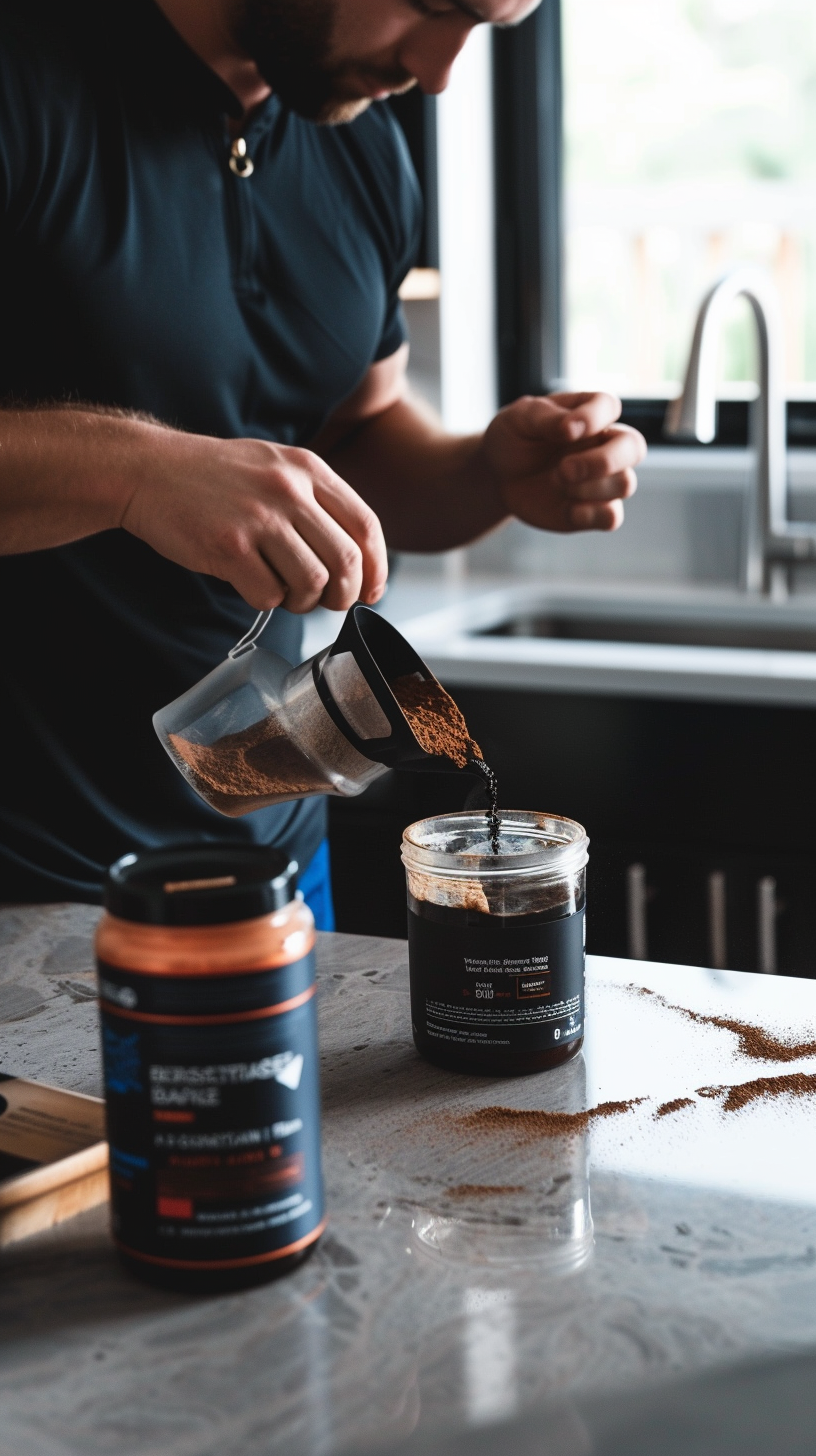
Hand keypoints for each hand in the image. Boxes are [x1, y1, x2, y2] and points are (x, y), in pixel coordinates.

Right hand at [121, 430, 387, 612]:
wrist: (148, 469)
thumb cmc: (211, 476)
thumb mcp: (274, 468)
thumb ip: (314, 502)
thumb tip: (354, 557)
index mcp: (307, 469)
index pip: (366, 525)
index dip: (376, 567)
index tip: (370, 590)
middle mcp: (289, 490)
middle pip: (346, 561)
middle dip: (343, 594)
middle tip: (326, 601)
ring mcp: (259, 518)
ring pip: (312, 582)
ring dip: (303, 601)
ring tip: (284, 592)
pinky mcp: (229, 546)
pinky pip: (269, 594)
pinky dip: (266, 601)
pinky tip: (251, 585)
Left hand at [477, 392, 645, 532]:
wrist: (500, 476)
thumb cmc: (515, 438)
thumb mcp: (519, 418)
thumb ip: (546, 418)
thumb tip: (572, 428)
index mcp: (589, 413)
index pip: (609, 406)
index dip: (594, 418)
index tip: (566, 431)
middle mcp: (604, 444)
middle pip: (634, 448)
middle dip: (605, 460)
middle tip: (564, 469)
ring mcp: (601, 479)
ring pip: (625, 484)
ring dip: (590, 488)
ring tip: (556, 482)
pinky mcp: (592, 510)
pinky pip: (611, 517)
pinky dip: (592, 515)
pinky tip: (567, 510)